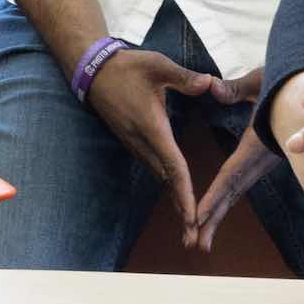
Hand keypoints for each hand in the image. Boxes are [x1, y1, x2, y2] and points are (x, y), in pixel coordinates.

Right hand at [84, 48, 226, 230]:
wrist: (93, 70)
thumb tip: (210, 83)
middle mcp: (142, 142)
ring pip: (159, 177)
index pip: (173, 165)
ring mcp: (135, 143)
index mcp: (152, 127)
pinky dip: (167, 185)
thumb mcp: (157, 65)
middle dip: (182, 210)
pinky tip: (177, 194)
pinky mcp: (132, 141)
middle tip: (195, 238)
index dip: (185, 192)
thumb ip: (185, 77)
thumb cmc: (127, 66)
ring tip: (190, 226)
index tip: (194, 217)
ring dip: (175, 200)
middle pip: (166, 181)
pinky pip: (154, 168)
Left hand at [188, 67, 273, 251]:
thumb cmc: (286, 84)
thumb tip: (210, 86)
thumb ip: (235, 88)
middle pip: (230, 193)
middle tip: (193, 243)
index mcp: (255, 144)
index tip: (198, 216)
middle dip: (211, 219)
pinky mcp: (259, 162)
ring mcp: (259, 164)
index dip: (214, 195)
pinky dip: (224, 201)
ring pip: (234, 193)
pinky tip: (211, 217)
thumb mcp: (261, 82)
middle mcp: (257, 160)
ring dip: (216, 217)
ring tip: (198, 243)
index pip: (231, 174)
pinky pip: (238, 184)